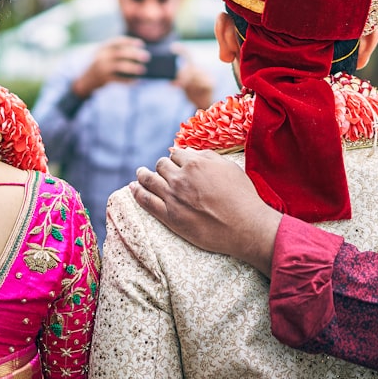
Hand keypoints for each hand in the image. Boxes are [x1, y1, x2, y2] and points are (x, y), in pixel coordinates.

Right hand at [72, 37, 147, 95]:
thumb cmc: (101, 65)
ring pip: (120, 66)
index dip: (130, 41)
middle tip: (147, 56)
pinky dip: (128, 81)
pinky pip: (119, 79)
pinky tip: (137, 81)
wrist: (86, 80)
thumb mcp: (105, 54)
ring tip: (143, 69)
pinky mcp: (104, 78)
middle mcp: (102, 56)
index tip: (141, 44)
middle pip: (120, 53)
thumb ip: (117, 51)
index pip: (117, 41)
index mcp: (103, 48)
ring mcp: (102, 68)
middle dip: (134, 54)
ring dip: (132, 68)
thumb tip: (138, 51)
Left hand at [131, 147, 281, 273]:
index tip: (176, 162)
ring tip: (139, 174)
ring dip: (142, 175)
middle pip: (161, 165)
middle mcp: (180, 178)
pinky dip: (137, 192)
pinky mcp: (170, 217)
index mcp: (195, 163)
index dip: (176, 158)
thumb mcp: (228, 167)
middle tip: (161, 170)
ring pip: (149, 180)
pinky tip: (133, 188)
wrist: (245, 226)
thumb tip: (186, 152)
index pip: (176, 154)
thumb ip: (205, 156)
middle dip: (161, 166)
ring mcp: (173, 198)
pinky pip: (146, 201)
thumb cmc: (241, 195)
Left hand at [173, 51, 214, 109]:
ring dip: (189, 84)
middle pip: (190, 67)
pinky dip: (197, 88)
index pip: (188, 55)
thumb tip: (170, 82)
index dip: (181, 50)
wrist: (203, 104)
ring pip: (195, 76)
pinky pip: (202, 83)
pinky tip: (196, 91)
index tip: (173, 47)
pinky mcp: (211, 82)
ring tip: (188, 90)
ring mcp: (207, 75)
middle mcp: (200, 68)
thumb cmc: (193, 92)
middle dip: (182, 75)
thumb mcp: (183, 86)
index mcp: (193, 67)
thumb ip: (178, 82)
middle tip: (176, 84)